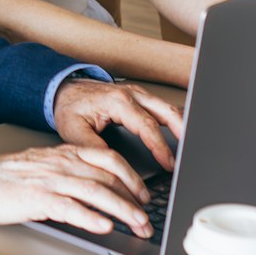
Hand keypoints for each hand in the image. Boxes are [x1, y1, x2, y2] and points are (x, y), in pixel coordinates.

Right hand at [0, 145, 154, 236]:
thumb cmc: (10, 176)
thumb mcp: (47, 166)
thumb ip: (73, 173)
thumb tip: (101, 192)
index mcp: (67, 153)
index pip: (110, 160)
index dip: (133, 178)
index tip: (145, 195)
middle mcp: (63, 164)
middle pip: (109, 178)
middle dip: (134, 200)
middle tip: (147, 218)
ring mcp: (51, 180)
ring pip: (96, 192)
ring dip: (122, 210)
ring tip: (137, 224)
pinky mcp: (38, 198)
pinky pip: (70, 207)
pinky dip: (90, 217)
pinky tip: (105, 226)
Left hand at [50, 77, 183, 171]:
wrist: (63, 89)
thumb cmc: (69, 108)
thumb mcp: (74, 130)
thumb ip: (93, 147)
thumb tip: (113, 165)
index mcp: (117, 102)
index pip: (146, 126)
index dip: (160, 146)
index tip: (168, 163)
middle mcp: (131, 95)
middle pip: (166, 111)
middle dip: (181, 132)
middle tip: (190, 154)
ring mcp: (137, 94)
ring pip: (167, 108)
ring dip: (181, 125)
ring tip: (192, 145)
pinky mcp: (139, 98)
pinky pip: (162, 107)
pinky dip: (175, 119)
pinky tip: (182, 131)